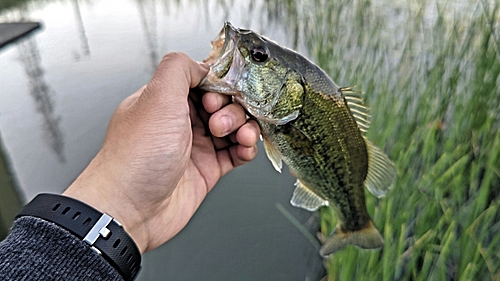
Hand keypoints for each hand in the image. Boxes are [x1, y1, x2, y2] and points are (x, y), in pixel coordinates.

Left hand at [63, 52, 259, 252]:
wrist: (130, 209)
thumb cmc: (136, 157)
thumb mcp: (157, 97)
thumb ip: (179, 68)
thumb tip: (202, 65)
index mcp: (166, 100)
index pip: (204, 80)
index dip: (219, 84)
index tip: (223, 93)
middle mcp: (180, 121)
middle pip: (223, 102)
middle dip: (231, 108)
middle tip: (219, 122)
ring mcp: (195, 146)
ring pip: (233, 127)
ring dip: (244, 127)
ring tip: (240, 136)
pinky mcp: (207, 169)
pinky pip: (236, 152)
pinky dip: (246, 148)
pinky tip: (245, 148)